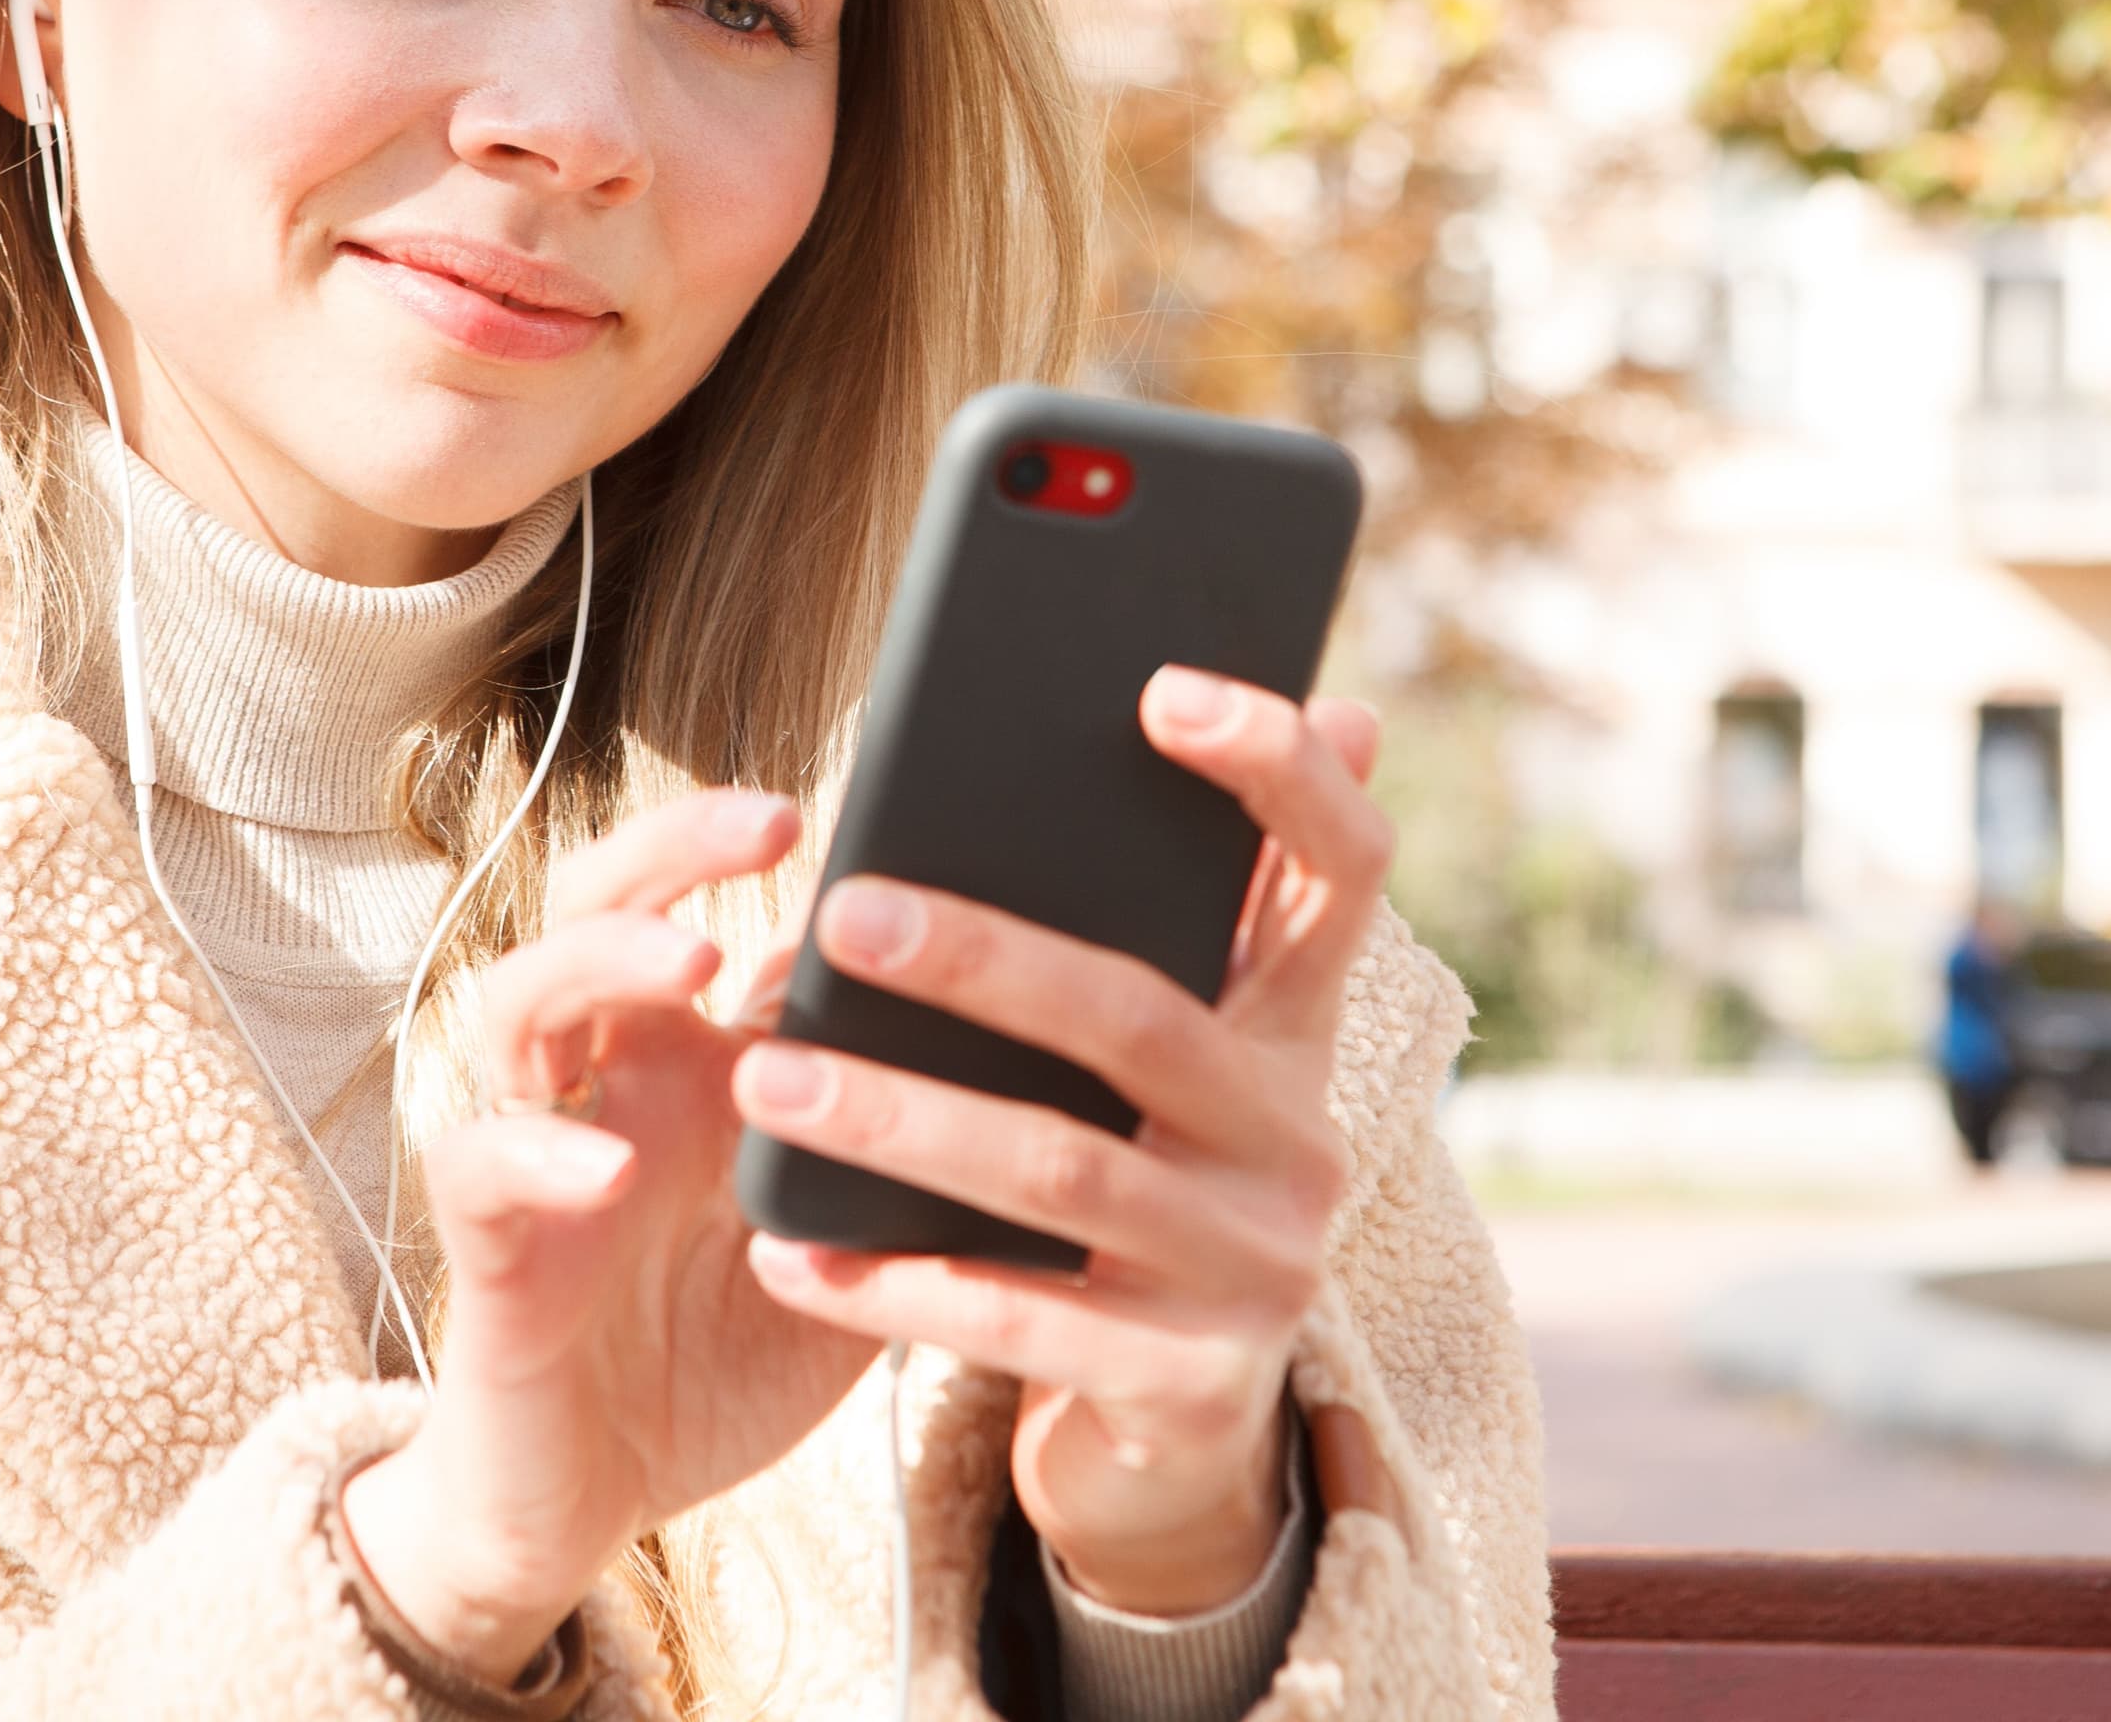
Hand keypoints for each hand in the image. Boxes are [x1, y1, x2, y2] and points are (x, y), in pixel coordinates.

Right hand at [339, 791, 876, 1681]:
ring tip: (696, 962)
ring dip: (604, 964)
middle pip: (601, 903)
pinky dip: (540, 1153)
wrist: (601, 1495)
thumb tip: (1049, 1072)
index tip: (876, 800)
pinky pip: (482, 1164)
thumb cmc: (728, 1348)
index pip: (719, 908)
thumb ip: (912, 1153)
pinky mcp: (488, 1239)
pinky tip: (605, 1163)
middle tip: (772, 821)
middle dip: (676, 847)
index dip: (775, 848)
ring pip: (522, 999)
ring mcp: (539, 1142)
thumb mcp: (853, 1242)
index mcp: (699, 1059)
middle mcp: (610, 1075)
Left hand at [731, 667, 1393, 1614]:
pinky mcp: (1190, 1385)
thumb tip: (1258, 704)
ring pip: (1060, 1172)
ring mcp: (1257, 1268)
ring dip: (899, 1122)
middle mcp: (1303, 1138)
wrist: (1174, 1420)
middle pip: (1146, 1020)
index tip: (1161, 690)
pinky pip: (1018, 1320)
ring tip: (767, 1078)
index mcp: (1298, 1027)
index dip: (1276, 773)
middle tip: (844, 913)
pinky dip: (889, 1281)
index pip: (1344, 869)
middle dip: (986, 962)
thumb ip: (1169, 908)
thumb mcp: (1172, 1052)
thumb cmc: (1138, 1175)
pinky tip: (784, 1245)